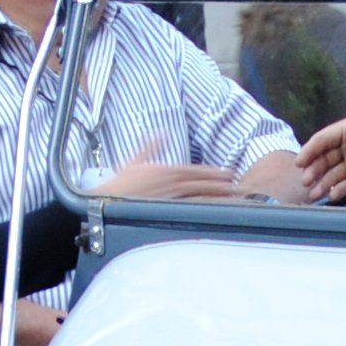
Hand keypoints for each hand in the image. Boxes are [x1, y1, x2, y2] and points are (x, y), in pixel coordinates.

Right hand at [92, 135, 241, 200]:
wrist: (107, 200)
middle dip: (220, 183)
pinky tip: (214, 212)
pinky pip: (189, 209)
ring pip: (198, 195)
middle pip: (201, 182)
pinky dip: (203, 209)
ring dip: (216, 196)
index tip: (227, 173)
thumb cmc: (120, 184)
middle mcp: (170, 182)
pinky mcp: (166, 209)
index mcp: (165, 169)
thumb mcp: (135, 160)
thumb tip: (161, 133)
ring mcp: (169, 197)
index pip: (194, 170)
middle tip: (238, 185)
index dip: (212, 172)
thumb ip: (151, 146)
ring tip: (232, 197)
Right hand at [297, 112, 345, 193]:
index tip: (300, 162)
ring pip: (334, 173)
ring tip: (312, 195)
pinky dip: (339, 190)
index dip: (311, 150)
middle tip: (305, 182)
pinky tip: (330, 196)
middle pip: (326, 158)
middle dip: (314, 170)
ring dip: (322, 182)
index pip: (325, 140)